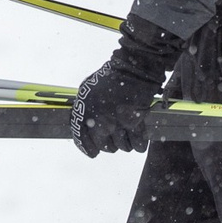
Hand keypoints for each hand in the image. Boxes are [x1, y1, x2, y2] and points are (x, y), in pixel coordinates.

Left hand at [70, 22, 186, 156]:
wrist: (132, 70)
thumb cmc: (109, 78)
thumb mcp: (87, 91)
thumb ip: (83, 109)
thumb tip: (83, 125)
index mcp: (85, 114)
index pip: (83, 142)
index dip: (89, 149)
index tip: (94, 152)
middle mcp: (100, 123)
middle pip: (106, 147)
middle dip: (110, 144)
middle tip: (115, 136)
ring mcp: (118, 125)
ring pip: (123, 147)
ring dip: (125, 143)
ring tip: (127, 133)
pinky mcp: (136, 124)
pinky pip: (137, 145)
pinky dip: (138, 145)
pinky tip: (138, 138)